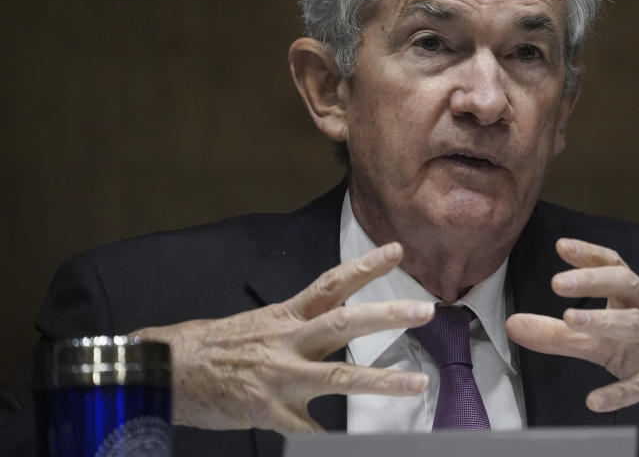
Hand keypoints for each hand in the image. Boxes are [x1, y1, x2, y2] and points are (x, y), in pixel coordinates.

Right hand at [132, 242, 433, 432]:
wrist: (164, 372)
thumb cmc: (210, 347)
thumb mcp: (256, 324)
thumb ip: (295, 325)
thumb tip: (329, 317)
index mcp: (285, 316)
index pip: (331, 284)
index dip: (364, 266)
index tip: (397, 250)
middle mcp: (287, 341)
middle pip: (344, 323)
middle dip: (386, 315)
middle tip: (425, 310)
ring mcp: (279, 377)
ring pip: (339, 378)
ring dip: (382, 381)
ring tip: (418, 383)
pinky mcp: (268, 411)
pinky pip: (310, 430)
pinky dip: (333, 439)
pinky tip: (359, 445)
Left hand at [506, 238, 638, 453]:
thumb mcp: (606, 345)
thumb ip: (560, 335)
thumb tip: (512, 324)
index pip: (616, 266)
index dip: (589, 255)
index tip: (560, 247)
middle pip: (627, 284)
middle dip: (593, 279)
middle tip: (557, 282)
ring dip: (604, 320)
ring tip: (570, 320)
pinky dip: (624, 391)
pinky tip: (595, 400)